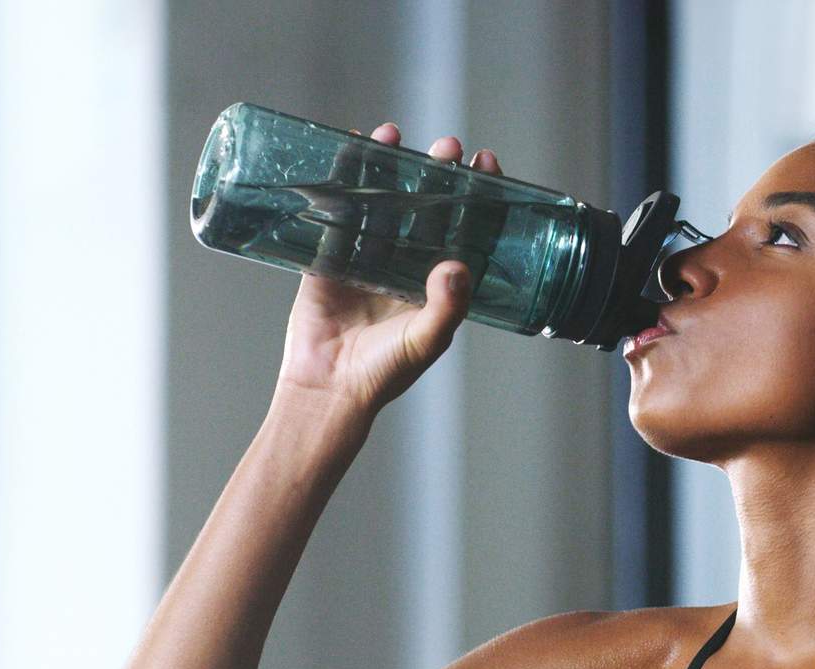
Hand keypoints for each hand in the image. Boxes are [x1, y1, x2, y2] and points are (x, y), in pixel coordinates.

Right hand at [272, 123, 504, 416]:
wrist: (328, 388)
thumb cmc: (384, 372)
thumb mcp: (426, 340)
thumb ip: (447, 306)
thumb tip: (458, 264)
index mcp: (437, 281)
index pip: (466, 226)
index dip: (479, 195)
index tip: (486, 162)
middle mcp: (406, 263)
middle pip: (425, 205)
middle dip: (435, 173)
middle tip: (446, 145)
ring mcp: (367, 256)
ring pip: (381, 200)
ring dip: (387, 167)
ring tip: (393, 133)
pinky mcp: (329, 257)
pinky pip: (336, 211)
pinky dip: (341, 180)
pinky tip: (349, 149)